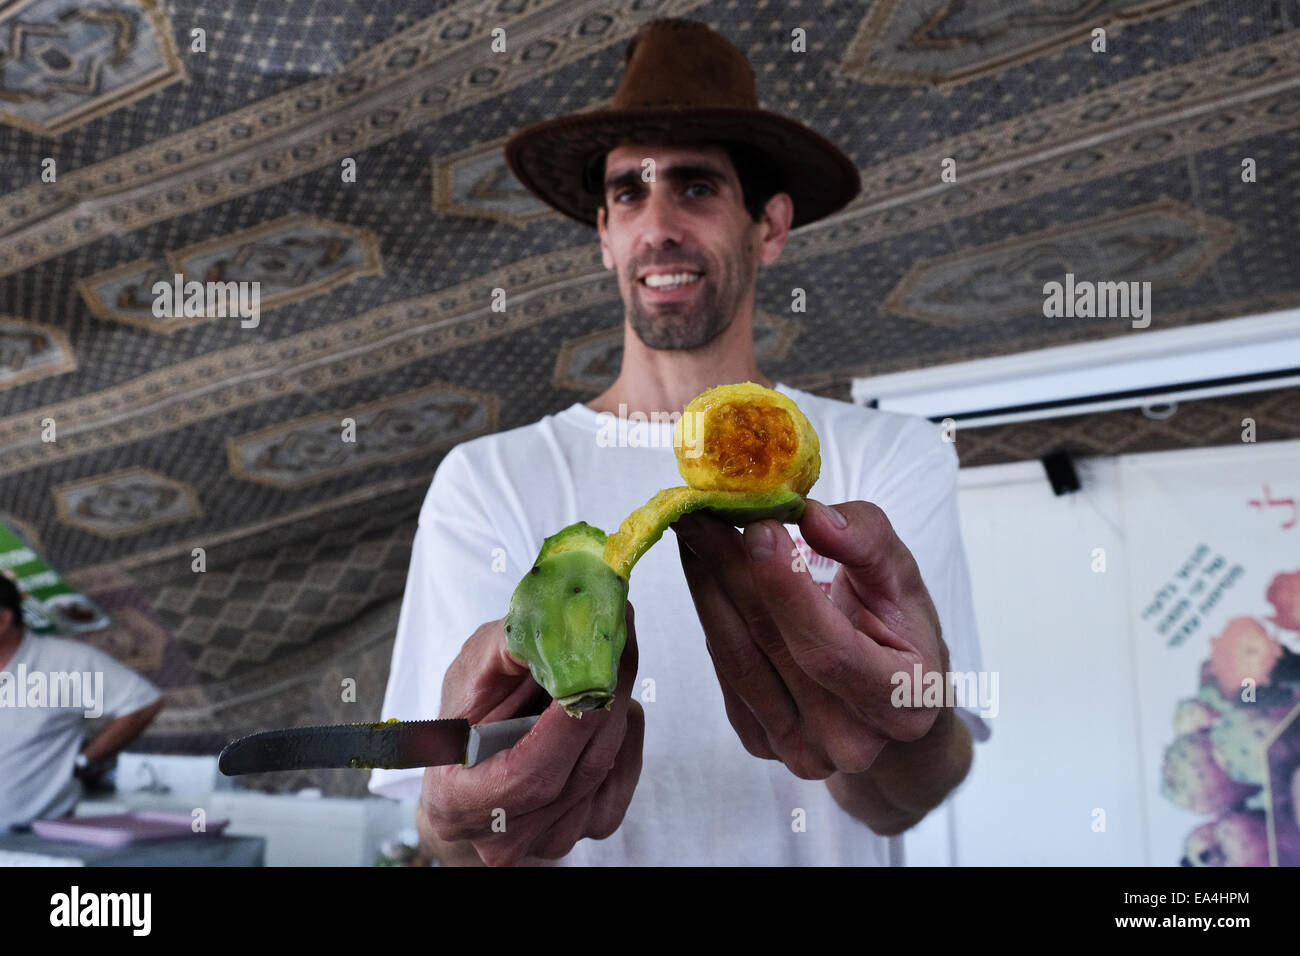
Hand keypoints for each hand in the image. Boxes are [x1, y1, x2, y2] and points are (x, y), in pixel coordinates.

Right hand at [418, 604, 643, 865]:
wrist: (477, 768)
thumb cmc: (466, 719)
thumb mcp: (469, 675)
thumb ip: (507, 650)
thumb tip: (559, 619)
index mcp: (458, 801)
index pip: (529, 773)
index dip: (569, 721)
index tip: (595, 662)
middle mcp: (508, 835)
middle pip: (581, 766)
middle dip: (607, 693)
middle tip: (619, 632)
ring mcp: (553, 838)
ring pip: (608, 762)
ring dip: (615, 704)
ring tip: (603, 660)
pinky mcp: (592, 826)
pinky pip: (625, 769)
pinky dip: (623, 728)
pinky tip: (603, 705)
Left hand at [673, 499, 948, 779]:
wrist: (889, 701)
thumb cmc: (900, 631)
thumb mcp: (903, 577)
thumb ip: (866, 542)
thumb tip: (812, 516)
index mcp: (901, 701)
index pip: (829, 648)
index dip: (787, 590)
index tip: (757, 529)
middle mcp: (849, 741)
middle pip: (772, 648)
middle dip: (731, 571)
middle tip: (700, 512)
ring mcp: (801, 750)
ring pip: (737, 659)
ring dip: (707, 587)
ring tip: (693, 531)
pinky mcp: (761, 743)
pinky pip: (726, 672)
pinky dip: (712, 615)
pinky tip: (704, 572)